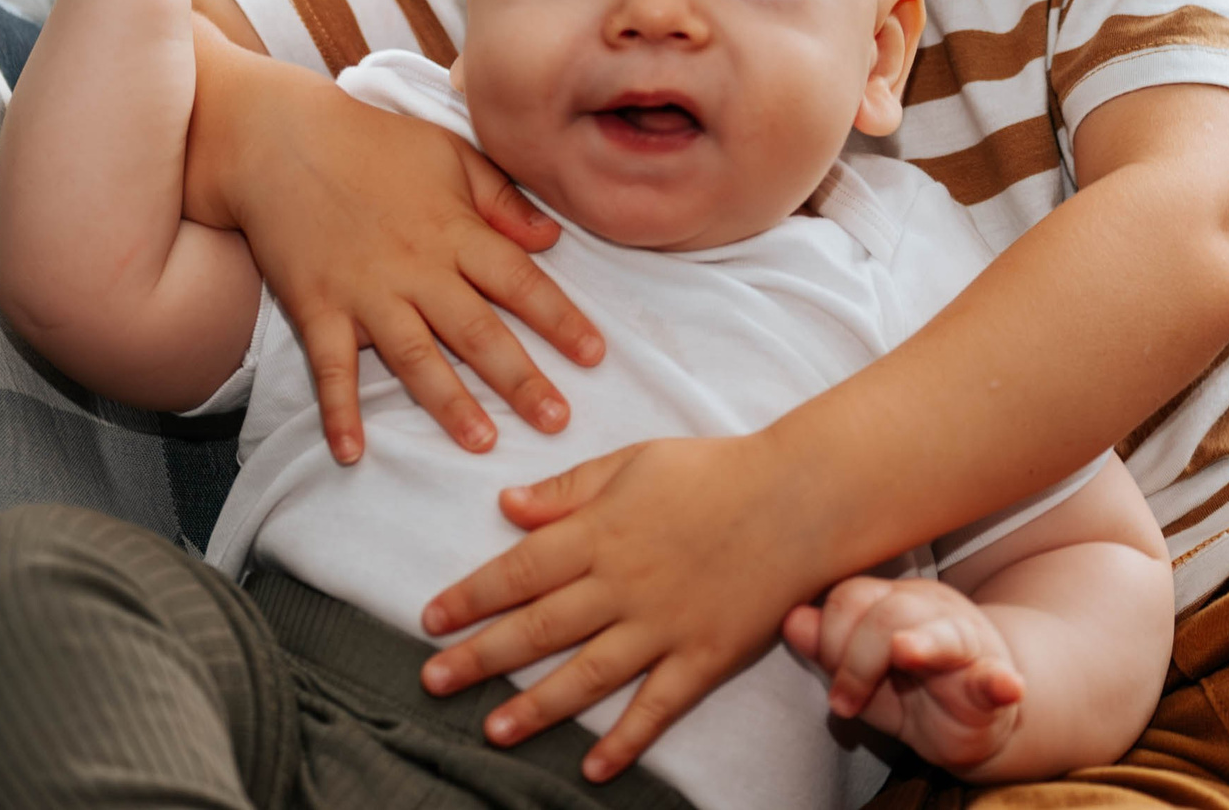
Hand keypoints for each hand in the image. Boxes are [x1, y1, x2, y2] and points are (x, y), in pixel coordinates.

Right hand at [194, 52, 601, 461]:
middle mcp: (417, 269)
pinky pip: (330, 369)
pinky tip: (351, 453)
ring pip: (415, 358)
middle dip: (520, 379)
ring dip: (449, 403)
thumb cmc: (375, 143)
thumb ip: (503, 198)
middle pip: (477, 331)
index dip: (560, 319)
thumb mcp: (451, 153)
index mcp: (455, 231)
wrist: (282, 140)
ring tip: (482, 443)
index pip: (519, 282)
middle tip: (557, 421)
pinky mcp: (317, 308)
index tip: (595, 355)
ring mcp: (365, 293)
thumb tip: (552, 239)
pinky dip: (339, 412)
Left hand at [415, 435, 833, 781]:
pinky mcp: (703, 655)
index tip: (431, 619)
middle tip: (433, 681)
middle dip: (480, 656)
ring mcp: (664, 624)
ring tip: (492, 730)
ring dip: (537, 706)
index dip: (471, 596)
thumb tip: (507, 504)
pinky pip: (658, 705)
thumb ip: (569, 488)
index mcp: (601, 531)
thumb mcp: (633, 461)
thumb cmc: (713, 471)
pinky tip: (592, 767)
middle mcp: (623, 584)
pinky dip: (625, 738)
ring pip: (588, 673)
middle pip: (539, 627)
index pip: (519, 570)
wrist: (797, 498)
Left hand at [782, 577, 1023, 773]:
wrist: (972, 719)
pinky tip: (1006, 686)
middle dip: (855, 660)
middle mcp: (934, 610)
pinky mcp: (994, 684)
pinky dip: (1000, 683)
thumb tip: (791, 619)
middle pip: (889, 613)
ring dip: (920, 646)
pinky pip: (997, 678)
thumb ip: (827, 647)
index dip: (830, 638)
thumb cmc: (911, 687)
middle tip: (845, 703)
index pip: (852, 597)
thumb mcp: (861, 670)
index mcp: (896, 600)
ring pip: (942, 634)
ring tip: (905, 652)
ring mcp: (969, 643)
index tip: (831, 683)